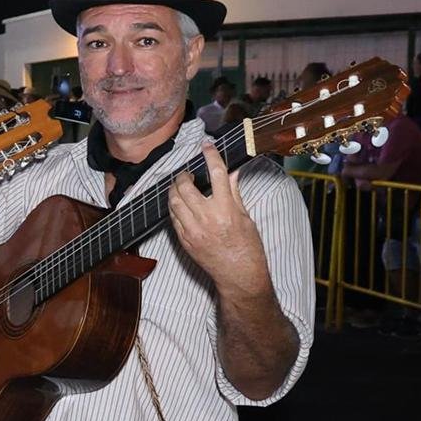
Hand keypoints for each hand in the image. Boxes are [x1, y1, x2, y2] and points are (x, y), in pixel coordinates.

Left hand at [168, 142, 268, 293]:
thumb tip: (231, 172)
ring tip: (180, 186)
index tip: (206, 146)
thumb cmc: (248, 248)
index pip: (216, 173)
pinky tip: (179, 204)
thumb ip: (233, 192)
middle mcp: (206, 218)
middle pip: (185, 187)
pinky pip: (172, 218)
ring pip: (173, 201)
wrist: (239, 275)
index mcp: (226, 209)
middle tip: (187, 173)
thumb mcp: (245, 216)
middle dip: (183, 176)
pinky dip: (174, 207)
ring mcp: (192, 230)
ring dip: (174, 190)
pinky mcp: (184, 240)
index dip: (210, 156)